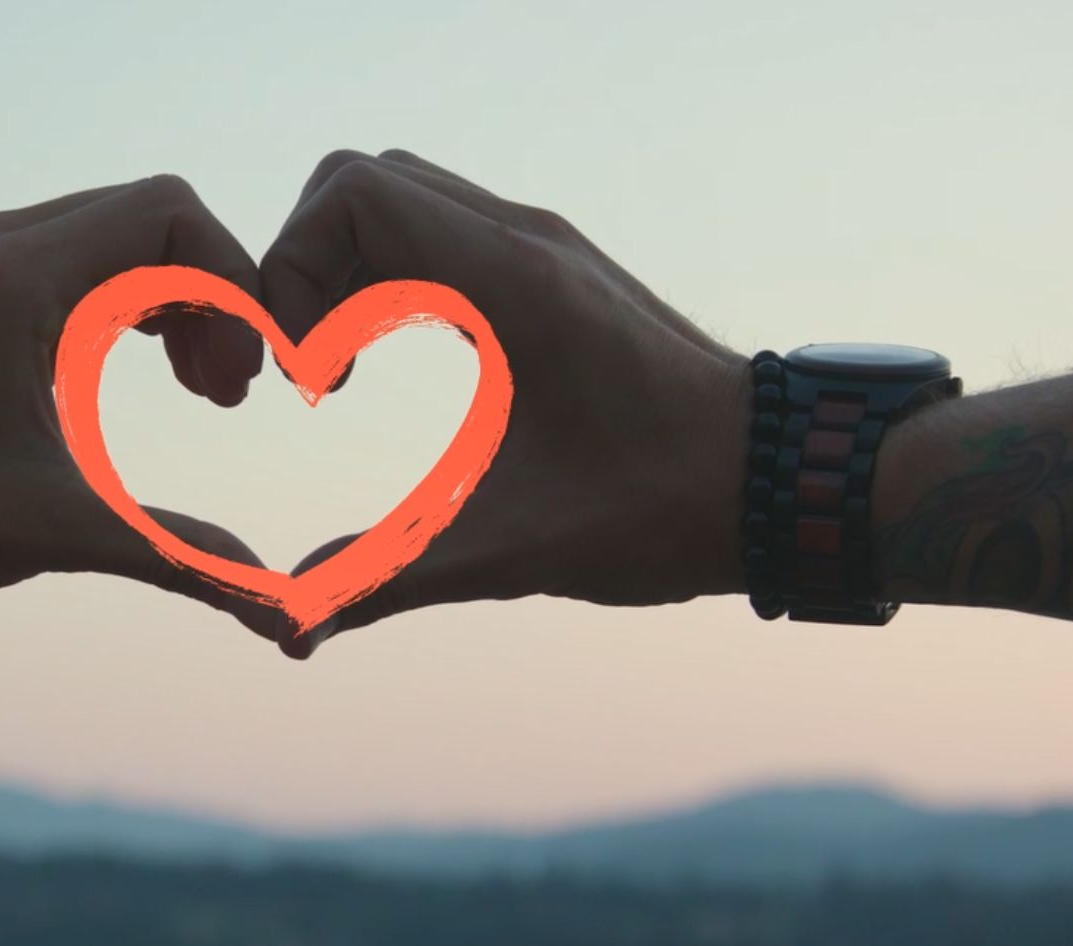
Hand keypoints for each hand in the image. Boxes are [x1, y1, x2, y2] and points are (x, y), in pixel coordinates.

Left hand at [0, 176, 276, 634]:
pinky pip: (83, 258)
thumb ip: (182, 556)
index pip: (170, 215)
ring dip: (180, 302)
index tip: (255, 378)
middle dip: (216, 299)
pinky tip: (155, 376)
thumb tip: (285, 617)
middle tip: (231, 398)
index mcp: (15, 279)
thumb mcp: (62, 534)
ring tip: (209, 394)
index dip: (236, 286)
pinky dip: (135, 304)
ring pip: (122, 234)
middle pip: (156, 216)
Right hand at [261, 150, 750, 656]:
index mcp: (512, 280)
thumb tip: (291, 632)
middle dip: (304, 269)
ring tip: (337, 373)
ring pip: (397, 201)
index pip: (354, 196)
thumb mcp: (514, 551)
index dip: (293, 271)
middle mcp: (525, 239)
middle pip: (360, 186)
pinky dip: (386, 278)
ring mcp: (542, 247)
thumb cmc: (662, 509)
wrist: (782, 483)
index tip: (308, 375)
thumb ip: (389, 578)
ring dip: (343, 272)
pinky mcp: (552, 272)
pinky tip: (382, 360)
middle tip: (310, 373)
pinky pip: (437, 233)